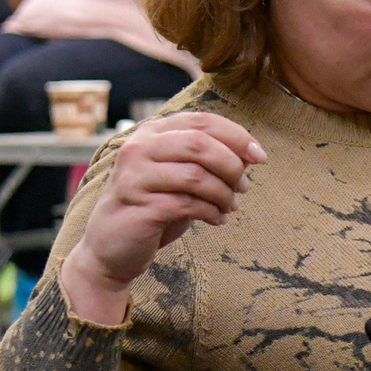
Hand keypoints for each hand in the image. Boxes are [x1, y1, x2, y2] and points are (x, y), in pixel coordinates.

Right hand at [59, 112, 265, 325]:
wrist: (111, 250)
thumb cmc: (153, 209)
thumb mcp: (183, 180)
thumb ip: (211, 164)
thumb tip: (251, 155)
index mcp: (151, 134)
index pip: (201, 121)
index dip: (237, 136)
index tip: (259, 157)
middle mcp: (138, 148)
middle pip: (200, 144)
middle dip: (232, 165)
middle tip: (245, 186)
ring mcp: (134, 176)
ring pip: (196, 175)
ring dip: (224, 193)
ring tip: (230, 206)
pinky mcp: (138, 206)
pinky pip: (187, 204)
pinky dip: (211, 212)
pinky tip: (217, 219)